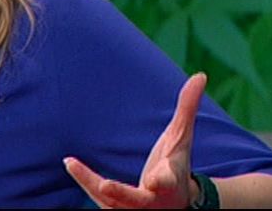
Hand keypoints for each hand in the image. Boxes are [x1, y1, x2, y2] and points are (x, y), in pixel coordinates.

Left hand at [64, 73, 206, 208]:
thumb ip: (188, 108)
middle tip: (106, 186)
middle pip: (136, 200)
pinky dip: (85, 183)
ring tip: (72, 164)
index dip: (162, 181)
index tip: (156, 180)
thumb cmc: (176, 164)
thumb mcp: (182, 137)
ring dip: (91, 184)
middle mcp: (152, 201)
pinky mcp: (117, 209)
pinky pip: (98, 199)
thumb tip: (200, 75)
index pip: (167, 181)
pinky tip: (70, 163)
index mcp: (169, 181)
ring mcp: (134, 209)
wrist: (176, 201)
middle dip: (120, 193)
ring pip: (110, 202)